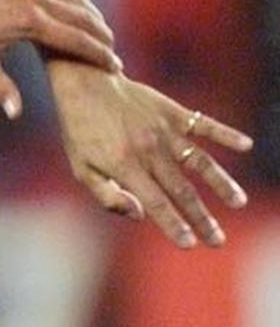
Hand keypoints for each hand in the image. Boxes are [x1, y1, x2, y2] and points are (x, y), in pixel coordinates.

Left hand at [0, 0, 118, 118]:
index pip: (77, 41)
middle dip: (102, 36)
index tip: (116, 66)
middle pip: (84, 18)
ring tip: (99, 29)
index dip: (100, 55)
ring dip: (92, 13)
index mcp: (31, 23)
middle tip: (112, 51)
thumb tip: (15, 114)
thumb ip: (1, 86)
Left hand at [44, 64, 250, 246]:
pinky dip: (225, 133)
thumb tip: (138, 215)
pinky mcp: (173, 112)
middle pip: (181, 191)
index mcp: (124, 166)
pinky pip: (203, 124)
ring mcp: (164, 130)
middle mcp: (149, 150)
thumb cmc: (80, 129)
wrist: (84, 82)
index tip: (189, 244)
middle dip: (201, 218)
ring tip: (238, 202)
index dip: (173, 225)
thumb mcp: (80, 166)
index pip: (155, 203)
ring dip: (221, 183)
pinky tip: (245, 145)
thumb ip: (106, 194)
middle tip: (218, 240)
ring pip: (199, 162)